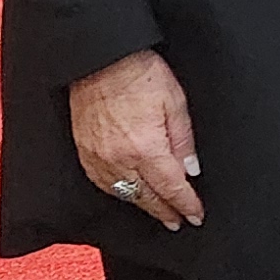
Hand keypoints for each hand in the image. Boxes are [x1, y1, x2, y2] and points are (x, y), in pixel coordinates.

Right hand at [68, 50, 202, 230]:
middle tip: (179, 221)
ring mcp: (98, 157)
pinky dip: (118, 193)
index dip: (186, 205)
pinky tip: (128, 194)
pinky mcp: (84, 151)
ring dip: (142, 205)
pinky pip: (101, 182)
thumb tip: (191, 170)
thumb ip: (184, 141)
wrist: (102, 58)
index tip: (196, 215)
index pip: (171, 188)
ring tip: (158, 212)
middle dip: (165, 212)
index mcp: (146, 147)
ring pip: (123, 194)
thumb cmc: (139, 74)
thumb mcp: (176, 103)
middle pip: (146, 198)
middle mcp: (119, 158)